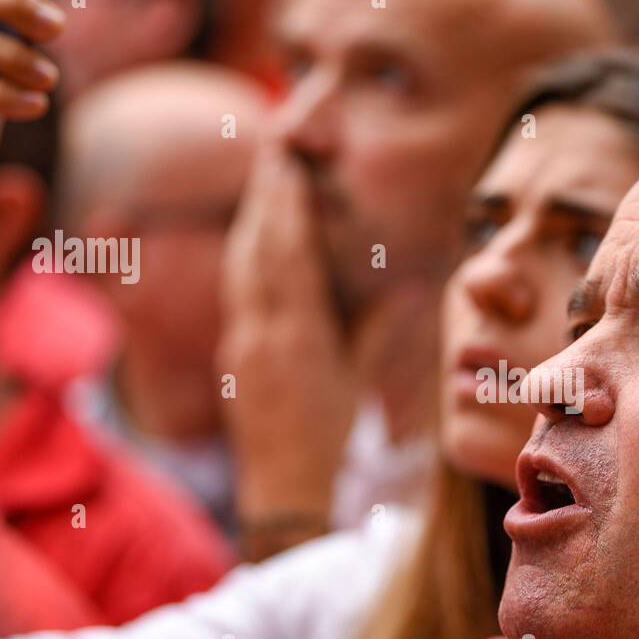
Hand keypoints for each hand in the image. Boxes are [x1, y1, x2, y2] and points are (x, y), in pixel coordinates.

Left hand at [218, 145, 409, 552]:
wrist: (283, 484)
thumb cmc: (329, 434)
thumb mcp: (356, 378)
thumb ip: (375, 327)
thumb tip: (405, 286)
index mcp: (297, 332)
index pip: (288, 251)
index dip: (287, 203)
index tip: (289, 164)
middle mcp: (262, 329)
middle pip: (258, 247)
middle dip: (265, 198)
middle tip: (272, 153)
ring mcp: (242, 340)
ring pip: (242, 265)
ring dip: (251, 221)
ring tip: (262, 186)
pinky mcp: (234, 352)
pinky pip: (238, 290)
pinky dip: (245, 257)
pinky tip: (250, 243)